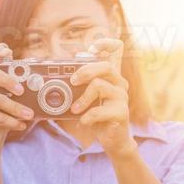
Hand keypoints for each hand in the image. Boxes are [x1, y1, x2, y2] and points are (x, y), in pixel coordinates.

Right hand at [0, 42, 35, 154]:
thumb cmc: (0, 115)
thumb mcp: (8, 98)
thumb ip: (15, 86)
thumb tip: (35, 76)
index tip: (7, 52)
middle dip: (7, 79)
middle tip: (22, 90)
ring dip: (16, 107)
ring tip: (29, 114)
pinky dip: (12, 121)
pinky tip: (21, 124)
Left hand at [68, 38, 136, 157]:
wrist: (114, 140)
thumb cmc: (99, 117)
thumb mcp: (88, 99)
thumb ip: (80, 87)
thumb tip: (60, 79)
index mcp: (112, 76)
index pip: (117, 49)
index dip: (105, 44)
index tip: (91, 50)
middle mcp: (120, 83)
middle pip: (106, 66)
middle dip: (85, 71)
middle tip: (73, 81)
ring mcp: (122, 97)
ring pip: (99, 85)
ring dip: (82, 98)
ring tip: (74, 109)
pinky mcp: (121, 113)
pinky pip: (99, 110)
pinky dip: (87, 116)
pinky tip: (83, 122)